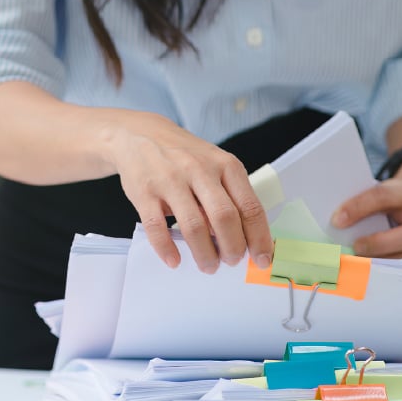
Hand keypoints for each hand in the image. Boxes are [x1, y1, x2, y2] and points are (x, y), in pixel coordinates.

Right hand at [99, 110, 272, 271]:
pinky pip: (157, 227)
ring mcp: (170, 180)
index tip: (261, 258)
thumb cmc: (183, 156)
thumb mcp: (213, 165)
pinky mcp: (145, 192)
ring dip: (204, 253)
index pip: (250, 206)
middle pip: (225, 218)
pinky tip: (174, 260)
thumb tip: (240, 238)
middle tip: (232, 262)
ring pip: (194, 226)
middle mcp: (200, 170)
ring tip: (208, 266)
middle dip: (232, 248)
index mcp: (225, 165)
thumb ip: (227, 196)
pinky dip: (167, 248)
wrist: (139, 135)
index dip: (258, 238)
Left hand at [331, 156, 401, 271]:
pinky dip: (391, 276)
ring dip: (382, 266)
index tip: (336, 220)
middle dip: (379, 245)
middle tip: (354, 249)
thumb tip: (333, 227)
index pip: (384, 197)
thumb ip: (360, 206)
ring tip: (358, 268)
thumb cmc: (392, 205)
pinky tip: (373, 277)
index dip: (359, 207)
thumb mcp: (379, 196)